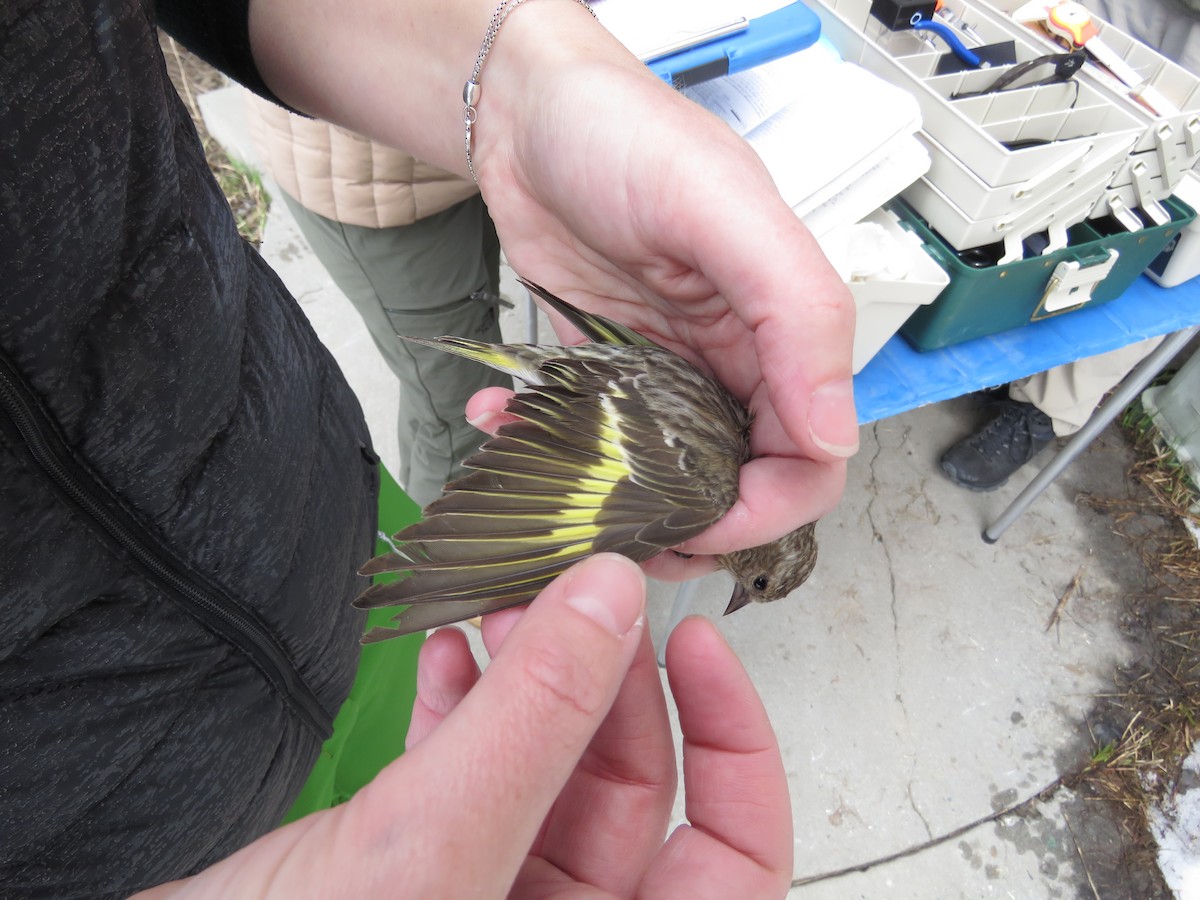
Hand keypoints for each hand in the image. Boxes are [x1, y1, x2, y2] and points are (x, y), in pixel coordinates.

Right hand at [132, 554, 793, 897]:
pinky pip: (470, 778)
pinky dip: (462, 707)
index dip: (735, 746)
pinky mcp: (416, 874)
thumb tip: (612, 599)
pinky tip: (439, 653)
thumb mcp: (429, 853)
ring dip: (527, 680)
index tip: (696, 640)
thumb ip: (530, 724)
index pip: (734, 862)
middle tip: (575, 591)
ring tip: (501, 602)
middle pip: (630, 795)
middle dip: (600, 679)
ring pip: (545, 773)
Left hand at [250, 0, 857, 556]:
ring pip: (670, 479)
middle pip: (740, 483)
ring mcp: (667, 371)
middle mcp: (731, 360)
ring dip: (622, 508)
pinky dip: (558, 454)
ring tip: (566, 504)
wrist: (524, 111)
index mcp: (780, 329)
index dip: (769, 508)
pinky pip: (597, 439)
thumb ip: (796, 311)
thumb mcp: (721, 207)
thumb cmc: (623, 136)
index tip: (706, 528)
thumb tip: (835, 431)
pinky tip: (507, 429)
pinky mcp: (605, 371)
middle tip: (626, 539)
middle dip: (694, 527)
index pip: (809, 456)